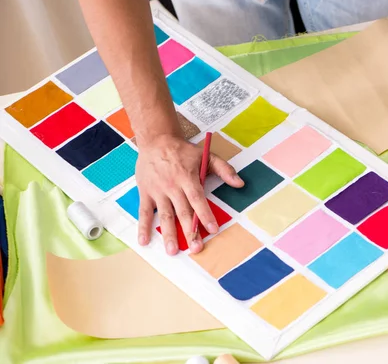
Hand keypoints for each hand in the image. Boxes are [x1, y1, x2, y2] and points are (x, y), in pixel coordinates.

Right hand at [135, 134, 243, 254]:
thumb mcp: (206, 155)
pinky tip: (145, 241)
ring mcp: (158, 190)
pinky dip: (143, 226)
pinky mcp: (145, 192)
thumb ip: (224, 169)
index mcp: (187, 177)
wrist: (156, 140)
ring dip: (168, 234)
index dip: (205, 214)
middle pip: (182, 211)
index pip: (197, 199)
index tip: (212, 229)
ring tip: (172, 251)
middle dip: (189, 231)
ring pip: (165, 215)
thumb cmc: (183, 150)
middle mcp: (172, 186)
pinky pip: (144, 212)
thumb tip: (240, 183)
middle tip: (196, 248)